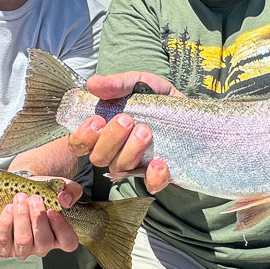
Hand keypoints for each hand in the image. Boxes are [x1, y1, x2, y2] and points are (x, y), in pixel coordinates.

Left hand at [0, 179, 82, 258]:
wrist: (21, 191)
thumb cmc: (44, 193)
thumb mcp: (62, 187)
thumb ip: (71, 190)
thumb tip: (65, 200)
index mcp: (59, 237)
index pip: (68, 242)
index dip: (61, 229)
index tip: (53, 211)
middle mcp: (42, 247)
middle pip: (44, 242)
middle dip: (38, 218)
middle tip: (34, 199)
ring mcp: (23, 250)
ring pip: (23, 241)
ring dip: (22, 219)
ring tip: (20, 199)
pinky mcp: (5, 247)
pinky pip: (3, 241)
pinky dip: (5, 225)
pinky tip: (8, 209)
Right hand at [67, 71, 180, 193]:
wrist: (189, 110)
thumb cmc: (154, 98)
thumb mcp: (137, 83)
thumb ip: (116, 84)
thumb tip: (93, 83)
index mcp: (103, 131)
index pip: (80, 144)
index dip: (83, 137)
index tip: (97, 121)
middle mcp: (114, 151)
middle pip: (99, 158)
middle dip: (110, 139)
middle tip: (126, 119)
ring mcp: (135, 164)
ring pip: (121, 168)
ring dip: (130, 150)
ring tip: (145, 131)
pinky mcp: (157, 174)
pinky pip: (151, 185)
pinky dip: (153, 177)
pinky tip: (159, 163)